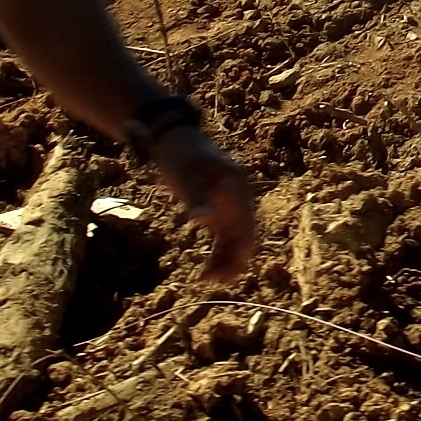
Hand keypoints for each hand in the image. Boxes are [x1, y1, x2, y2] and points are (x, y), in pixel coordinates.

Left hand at [150, 125, 256, 281]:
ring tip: (209, 279)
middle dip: (235, 258)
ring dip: (226, 259)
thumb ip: (195, 196)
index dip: (243, 246)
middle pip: (245, 234)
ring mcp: (227, 205)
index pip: (247, 221)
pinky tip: (207, 270)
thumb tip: (204, 220)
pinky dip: (217, 254)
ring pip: (234, 239)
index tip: (231, 268)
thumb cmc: (179, 154)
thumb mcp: (184, 174)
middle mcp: (237, 198)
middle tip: (217, 280)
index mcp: (236, 186)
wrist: (172, 140)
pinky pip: (222, 238)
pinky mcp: (216, 211)